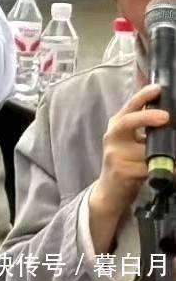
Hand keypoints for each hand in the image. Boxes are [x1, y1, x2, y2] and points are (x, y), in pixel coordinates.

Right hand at [88, 83, 168, 252]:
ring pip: (144, 150)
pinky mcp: (121, 171)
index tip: (158, 89)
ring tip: (172, 156)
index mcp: (117, 125)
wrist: (110, 190)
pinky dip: (163, 169)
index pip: (129, 106)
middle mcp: (112, 136)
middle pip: (127, 122)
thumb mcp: (131, 141)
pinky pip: (147, 168)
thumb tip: (165, 114)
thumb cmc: (126, 162)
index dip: (142, 96)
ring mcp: (114, 154)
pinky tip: (168, 170)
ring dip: (162, 153)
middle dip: (146, 117)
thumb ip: (144, 128)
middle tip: (166, 116)